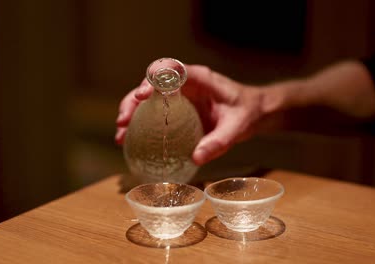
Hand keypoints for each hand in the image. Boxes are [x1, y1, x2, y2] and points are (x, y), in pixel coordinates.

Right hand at [115, 65, 265, 164]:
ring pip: (148, 98)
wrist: (253, 112)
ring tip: (120, 135)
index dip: (153, 80)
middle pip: (151, 83)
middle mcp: (185, 84)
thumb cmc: (247, 112)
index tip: (142, 96)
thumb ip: (219, 141)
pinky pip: (154, 112)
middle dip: (133, 100)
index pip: (171, 70)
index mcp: (199, 78)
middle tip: (123, 121)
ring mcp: (178, 96)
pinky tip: (129, 140)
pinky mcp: (176, 110)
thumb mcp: (237, 128)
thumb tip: (195, 157)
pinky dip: (140, 123)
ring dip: (131, 113)